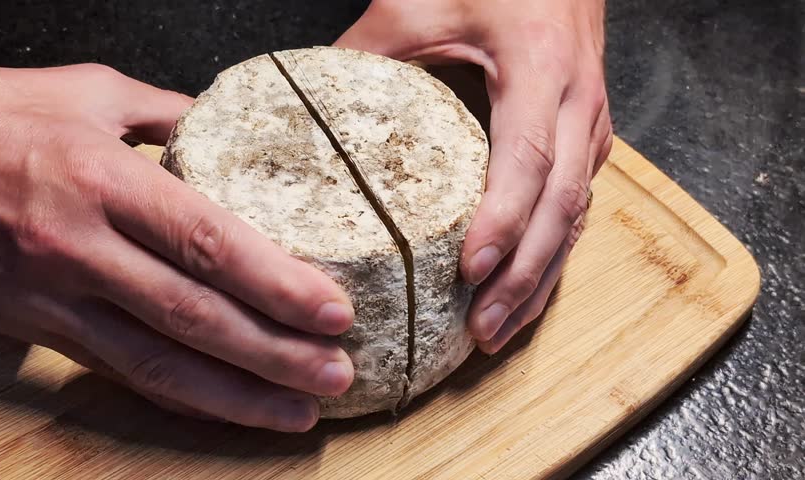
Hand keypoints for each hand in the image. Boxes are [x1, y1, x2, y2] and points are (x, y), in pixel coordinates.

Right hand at [0, 64, 355, 430]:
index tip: (333, 310)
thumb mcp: (86, 93)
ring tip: (297, 413)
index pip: (207, 241)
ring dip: (236, 396)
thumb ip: (166, 112)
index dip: (276, 283)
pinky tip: (225, 408)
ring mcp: (52, 298)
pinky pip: (118, 372)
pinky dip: (178, 396)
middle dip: (275, 354)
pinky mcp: (34, 328)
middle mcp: (80, 247)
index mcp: (101, 179)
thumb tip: (223, 123)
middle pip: (194, 316)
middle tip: (335, 375)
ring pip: (157, 362)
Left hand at [337, 0, 612, 352]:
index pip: (527, 156)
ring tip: (494, 331)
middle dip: (521, 275)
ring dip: (537, 281)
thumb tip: (305, 113)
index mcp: (540, 66)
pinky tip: (519, 297)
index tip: (470, 269)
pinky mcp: (586, 146)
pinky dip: (549, 261)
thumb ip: (366, 55)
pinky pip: (576, 213)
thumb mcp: (419, 4)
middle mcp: (577, 105)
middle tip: (478, 328)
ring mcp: (590, 130)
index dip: (503, 218)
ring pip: (575, 220)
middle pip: (561, 206)